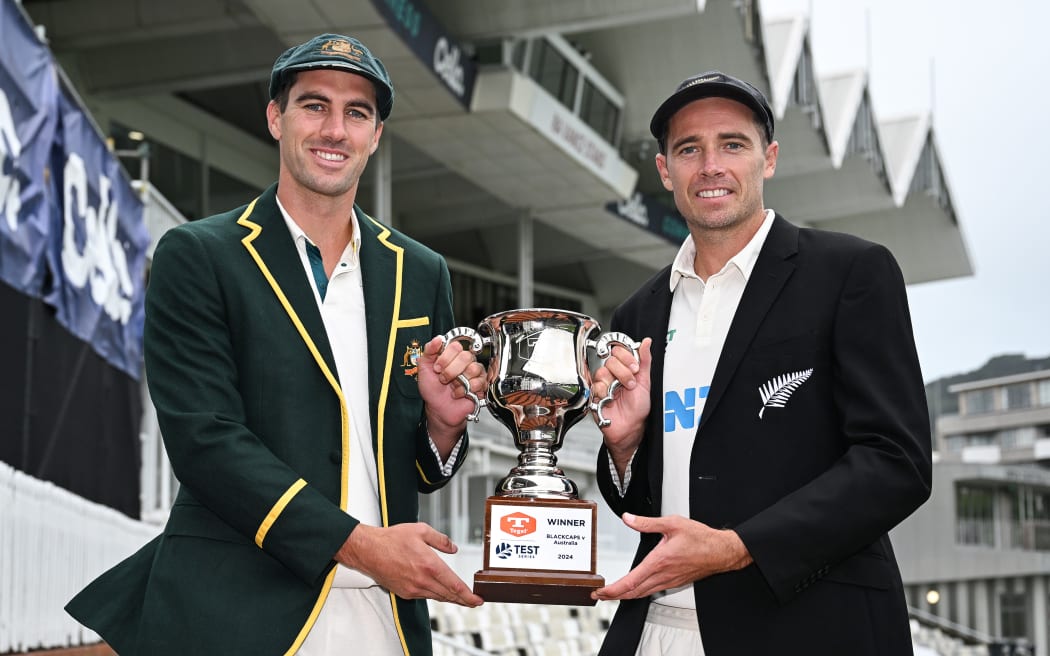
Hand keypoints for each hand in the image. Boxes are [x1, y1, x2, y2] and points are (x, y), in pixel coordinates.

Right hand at [336, 522, 482, 606]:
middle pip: (449, 595)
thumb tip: (453, 548)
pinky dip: (435, 594)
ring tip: (460, 597)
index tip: (478, 599)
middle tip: (474, 601)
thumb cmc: (392, 539)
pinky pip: (425, 596)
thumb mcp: (421, 530)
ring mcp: (413, 589)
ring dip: (450, 598)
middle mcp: (422, 580)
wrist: (369, 551)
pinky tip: (439, 591)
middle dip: (463, 599)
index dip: (468, 595)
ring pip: (438, 597)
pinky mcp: (405, 593)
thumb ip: (440, 540)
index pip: (454, 585)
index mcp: (429, 565)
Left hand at [417, 335, 484, 442]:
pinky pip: (478, 382)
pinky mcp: (481, 385)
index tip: (437, 367)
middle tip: (444, 379)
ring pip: (473, 368)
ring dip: (458, 381)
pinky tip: (459, 393)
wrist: (438, 409)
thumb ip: (429, 351)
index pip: (456, 346)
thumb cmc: (432, 390)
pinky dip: (464, 390)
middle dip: (450, 371)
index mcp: (452, 355)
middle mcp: (464, 361)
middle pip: (465, 356)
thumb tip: (438, 338)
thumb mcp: (424, 368)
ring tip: (452, 386)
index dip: (445, 357)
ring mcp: (474, 373)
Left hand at [591, 513, 751, 600]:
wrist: (721, 551)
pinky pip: (653, 590)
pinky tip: (636, 589)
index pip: (631, 581)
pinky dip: (640, 592)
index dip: (613, 590)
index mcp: (659, 561)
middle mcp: (663, 575)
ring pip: (643, 593)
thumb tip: (628, 519)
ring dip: (626, 595)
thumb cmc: (701, 538)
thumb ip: (647, 522)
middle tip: (600, 595)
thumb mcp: (672, 523)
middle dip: (614, 595)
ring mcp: (670, 581)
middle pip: (633, 592)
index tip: (601, 592)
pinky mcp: (675, 582)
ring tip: (613, 593)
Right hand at [592, 337, 651, 471]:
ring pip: (601, 372)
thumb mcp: (645, 382)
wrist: (631, 427)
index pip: (618, 351)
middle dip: (623, 372)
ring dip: (614, 383)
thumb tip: (646, 342)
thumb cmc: (638, 408)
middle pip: (610, 360)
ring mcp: (603, 384)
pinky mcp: (595, 395)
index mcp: (624, 369)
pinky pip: (595, 387)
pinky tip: (610, 399)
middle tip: (630, 383)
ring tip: (621, 393)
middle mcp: (612, 375)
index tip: (635, 367)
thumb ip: (645, 361)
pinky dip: (604, 392)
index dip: (626, 356)